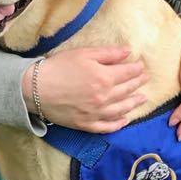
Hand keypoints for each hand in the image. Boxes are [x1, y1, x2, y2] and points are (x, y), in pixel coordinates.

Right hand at [22, 47, 148, 132]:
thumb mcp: (83, 54)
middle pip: (127, 90)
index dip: (137, 69)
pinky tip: (125, 119)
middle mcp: (104, 98)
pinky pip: (108, 127)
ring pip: (122, 109)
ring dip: (134, 103)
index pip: (128, 73)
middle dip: (138, 83)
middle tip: (145, 79)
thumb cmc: (58, 67)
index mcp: (104, 78)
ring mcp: (96, 113)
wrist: (35, 89)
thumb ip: (108, 54)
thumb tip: (128, 52)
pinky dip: (119, 124)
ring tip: (142, 98)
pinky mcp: (87, 124)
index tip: (142, 66)